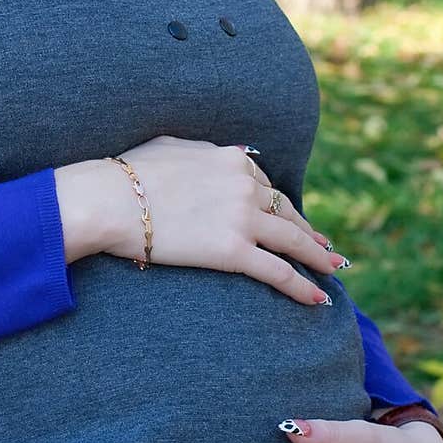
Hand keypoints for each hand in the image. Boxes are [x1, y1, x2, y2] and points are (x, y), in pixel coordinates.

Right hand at [99, 135, 347, 304]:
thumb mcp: (172, 145)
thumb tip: (224, 153)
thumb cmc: (128, 173)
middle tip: (323, 245)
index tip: (291, 218)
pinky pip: (279, 271)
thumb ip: (204, 151)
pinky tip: (318, 297)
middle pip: (287, 211)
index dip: (281, 205)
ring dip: (317, 256)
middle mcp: (245, 186)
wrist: (110, 199)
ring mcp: (242, 219)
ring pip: (292, 241)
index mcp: (232, 160)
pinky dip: (303, 286)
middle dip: (308, 230)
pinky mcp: (234, 252)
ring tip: (331, 267)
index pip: (266, 185)